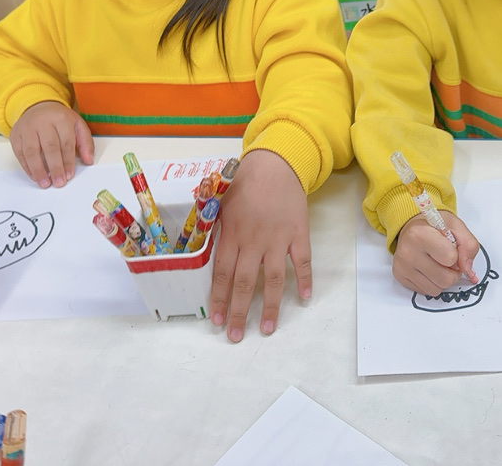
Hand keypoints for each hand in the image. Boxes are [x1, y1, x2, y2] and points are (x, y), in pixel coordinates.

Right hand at [9, 101, 93, 188]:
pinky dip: (27, 167)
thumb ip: (85, 143)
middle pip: (49, 147)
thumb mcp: (77, 125)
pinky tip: (35, 177)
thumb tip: (88, 160)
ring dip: (38, 170)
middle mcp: (42, 122)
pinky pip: (20, 153)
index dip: (68, 161)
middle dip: (55, 167)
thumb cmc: (60, 120)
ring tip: (45, 184)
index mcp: (61, 119)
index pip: (65, 142)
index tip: (69, 175)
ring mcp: (26, 128)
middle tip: (59, 183)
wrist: (37, 107)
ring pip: (31, 151)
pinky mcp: (15, 135)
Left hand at [208, 150, 309, 342]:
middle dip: (240, 312)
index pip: (223, 274)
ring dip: (272, 306)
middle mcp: (254, 240)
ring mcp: (278, 238)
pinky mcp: (298, 233)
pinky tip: (304, 297)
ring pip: (273, 279)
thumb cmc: (244, 183)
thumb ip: (212, 228)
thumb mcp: (220, 202)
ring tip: (269, 328)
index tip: (217, 321)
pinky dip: (304, 279)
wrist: (276, 164)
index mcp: (232, 234)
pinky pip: (302, 261)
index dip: (220, 299)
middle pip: (245, 283)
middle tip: (236, 336)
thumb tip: (197, 249)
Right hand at [392, 212, 478, 295]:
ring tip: (438, 265)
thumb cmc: (434, 226)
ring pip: (436, 290)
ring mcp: (402, 266)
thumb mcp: (456, 226)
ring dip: (443, 280)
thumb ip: (469, 246)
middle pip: (444, 279)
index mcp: (420, 234)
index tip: (451, 248)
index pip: (450, 258)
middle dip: (453, 273)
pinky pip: (426, 292)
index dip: (456, 256)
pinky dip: (432, 283)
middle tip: (448, 261)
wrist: (412, 227)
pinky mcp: (400, 276)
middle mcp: (407, 251)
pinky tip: (429, 269)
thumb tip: (467, 271)